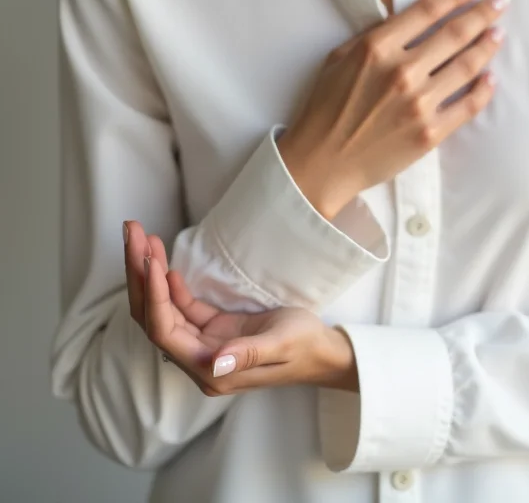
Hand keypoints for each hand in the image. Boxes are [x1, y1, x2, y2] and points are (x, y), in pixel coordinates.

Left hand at [124, 221, 357, 395]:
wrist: (319, 351)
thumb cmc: (304, 346)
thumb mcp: (282, 344)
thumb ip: (249, 354)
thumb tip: (215, 362)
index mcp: (210, 370)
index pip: (165, 330)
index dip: (155, 295)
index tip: (151, 259)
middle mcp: (198, 360)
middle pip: (153, 317)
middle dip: (139, 275)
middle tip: (133, 233)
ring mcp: (202, 345)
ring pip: (162, 309)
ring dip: (148, 274)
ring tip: (141, 237)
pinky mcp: (210, 331)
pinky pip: (180, 306)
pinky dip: (168, 283)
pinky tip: (162, 262)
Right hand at [277, 0, 510, 218]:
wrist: (323, 162)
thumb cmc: (325, 109)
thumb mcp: (338, 59)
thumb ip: (371, 37)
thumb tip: (407, 22)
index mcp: (377, 48)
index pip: (427, 11)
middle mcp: (402, 72)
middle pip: (455, 34)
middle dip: (483, 13)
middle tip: (501, 2)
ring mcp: (419, 104)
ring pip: (467, 66)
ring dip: (487, 46)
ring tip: (498, 34)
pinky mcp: (430, 133)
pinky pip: (467, 106)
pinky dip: (484, 90)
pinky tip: (491, 78)